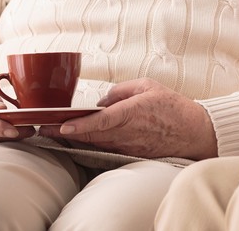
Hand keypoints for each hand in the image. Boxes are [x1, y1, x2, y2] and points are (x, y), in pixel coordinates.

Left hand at [39, 78, 217, 159]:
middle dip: (67, 132)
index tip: (62, 126)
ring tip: (54, 133)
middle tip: (44, 128)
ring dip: (75, 139)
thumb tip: (102, 101)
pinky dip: (91, 144)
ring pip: (96, 143)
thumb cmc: (172, 106)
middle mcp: (128, 131)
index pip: (101, 120)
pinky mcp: (131, 152)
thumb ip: (122, 91)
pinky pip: (106, 148)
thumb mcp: (148, 85)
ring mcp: (129, 145)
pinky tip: (78, 140)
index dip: (80, 125)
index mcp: (133, 112)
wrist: (194, 132)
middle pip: (91, 134)